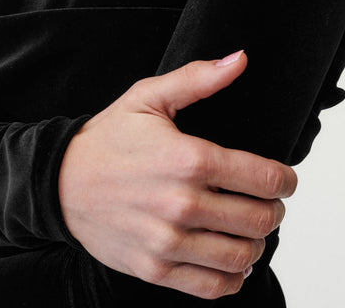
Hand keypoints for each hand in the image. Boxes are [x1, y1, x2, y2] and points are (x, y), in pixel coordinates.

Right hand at [58, 51, 296, 299]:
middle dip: (275, 210)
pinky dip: (233, 279)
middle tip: (271, 203)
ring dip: (258, 244)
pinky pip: (212, 287)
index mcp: (188, 158)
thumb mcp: (150, 97)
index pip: (263, 178)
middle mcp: (182, 204)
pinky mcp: (155, 269)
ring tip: (252, 229)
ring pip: (240, 256)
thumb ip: (199, 78)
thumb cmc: (108, 138)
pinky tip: (233, 260)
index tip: (285, 180)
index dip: (285, 181)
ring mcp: (168, 242)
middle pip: (258, 219)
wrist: (59, 182)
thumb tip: (240, 59)